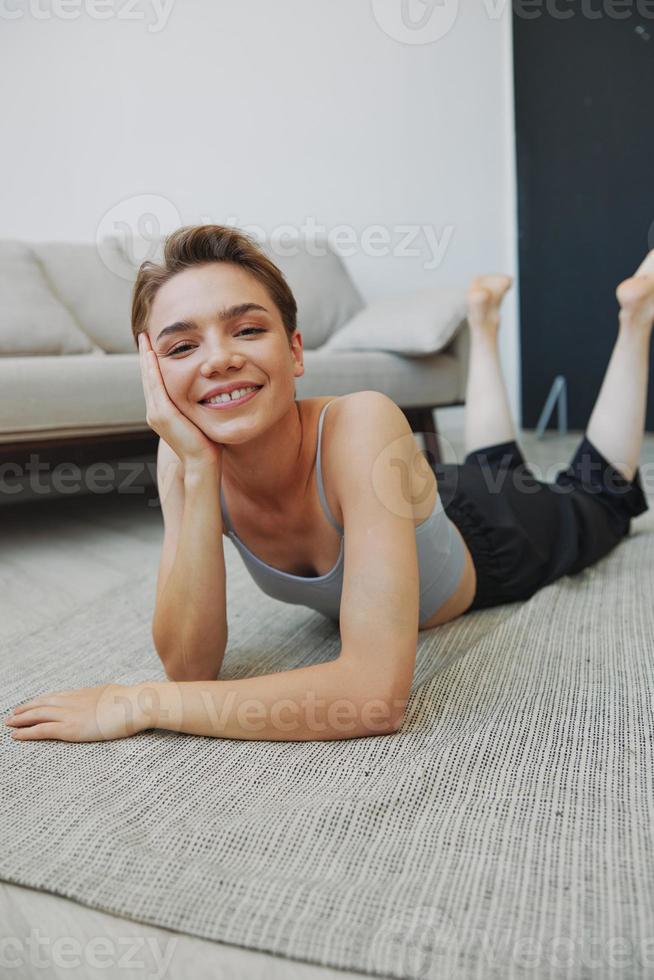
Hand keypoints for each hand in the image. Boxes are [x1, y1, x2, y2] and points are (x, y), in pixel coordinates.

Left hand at [4, 684, 156, 741]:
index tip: (33, 702)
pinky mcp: (70, 728)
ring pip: (38, 714)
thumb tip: (113, 698)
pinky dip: (27, 732)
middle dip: (27, 708)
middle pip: (44, 703)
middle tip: (14, 712)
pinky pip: (43, 730)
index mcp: (85, 693)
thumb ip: (109, 698)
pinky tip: (16, 734)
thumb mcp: (118, 695)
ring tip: (9, 722)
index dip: (43, 700)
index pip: (58, 696)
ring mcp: (71, 714)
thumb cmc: (134, 702)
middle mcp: (74, 701)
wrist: (136, 704)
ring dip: (22, 718)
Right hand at [138, 332, 222, 470]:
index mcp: (162, 413)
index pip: (155, 383)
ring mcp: (156, 413)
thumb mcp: (198, 419)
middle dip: (146, 356)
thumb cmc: (207, 445)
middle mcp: (155, 412)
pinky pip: (155, 386)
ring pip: (149, 379)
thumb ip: (196, 406)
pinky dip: (152, 369)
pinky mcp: (162, 414)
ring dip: (146, 358)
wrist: (202, 464)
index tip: (153, 346)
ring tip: (145, 339)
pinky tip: (151, 355)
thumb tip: (209, 393)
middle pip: (148, 378)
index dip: (153, 364)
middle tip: (144, 335)